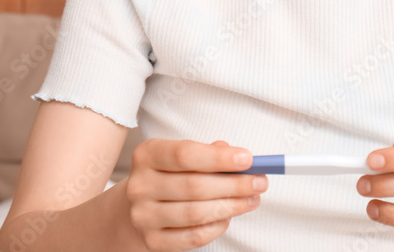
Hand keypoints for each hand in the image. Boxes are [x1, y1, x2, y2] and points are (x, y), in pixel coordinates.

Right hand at [126, 139, 267, 251]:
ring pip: (196, 213)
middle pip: (194, 186)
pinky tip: (228, 217)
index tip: (248, 159)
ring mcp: (144, 215)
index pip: (184, 154)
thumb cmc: (167, 176)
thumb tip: (234, 154)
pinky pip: (192, 237)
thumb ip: (206, 152)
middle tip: (260, 182)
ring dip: (231, 206)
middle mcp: (141, 185)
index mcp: (148, 155)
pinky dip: (216, 227)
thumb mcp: (179, 156)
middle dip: (234, 185)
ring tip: (251, 199)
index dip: (218, 158)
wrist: (133, 208)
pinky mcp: (152, 240)